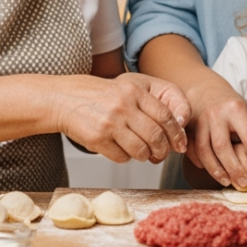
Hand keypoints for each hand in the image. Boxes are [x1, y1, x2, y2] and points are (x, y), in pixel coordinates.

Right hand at [53, 74, 187, 163]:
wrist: (66, 99)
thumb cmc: (103, 96)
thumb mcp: (128, 88)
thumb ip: (153, 103)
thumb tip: (178, 129)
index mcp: (134, 91)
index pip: (166, 115)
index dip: (177, 133)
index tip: (180, 144)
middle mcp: (123, 106)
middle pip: (156, 136)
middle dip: (163, 149)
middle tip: (162, 153)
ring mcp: (109, 123)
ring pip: (140, 150)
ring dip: (145, 156)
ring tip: (141, 151)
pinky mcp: (97, 139)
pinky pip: (122, 158)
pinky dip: (125, 158)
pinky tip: (121, 148)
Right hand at [183, 83, 246, 188]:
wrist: (205, 90)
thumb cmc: (231, 105)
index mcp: (236, 109)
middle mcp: (216, 114)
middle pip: (223, 147)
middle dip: (235, 169)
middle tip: (245, 184)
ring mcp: (199, 121)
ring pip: (204, 151)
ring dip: (216, 170)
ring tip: (228, 182)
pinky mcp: (187, 128)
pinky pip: (192, 151)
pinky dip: (202, 164)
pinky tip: (213, 172)